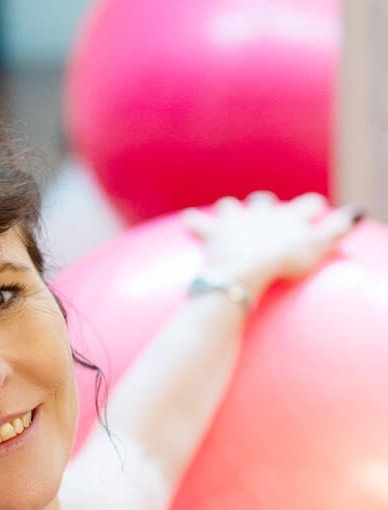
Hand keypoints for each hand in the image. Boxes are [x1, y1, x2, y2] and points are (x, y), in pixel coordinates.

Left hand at [183, 192, 362, 296]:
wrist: (248, 268)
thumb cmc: (284, 261)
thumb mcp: (318, 246)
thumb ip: (337, 229)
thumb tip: (357, 211)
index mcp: (289, 217)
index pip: (308, 205)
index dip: (312, 208)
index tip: (315, 210)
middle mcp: (261, 213)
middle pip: (264, 202)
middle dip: (266, 204)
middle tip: (266, 208)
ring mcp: (236, 222)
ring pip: (232, 207)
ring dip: (231, 209)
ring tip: (229, 209)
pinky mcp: (214, 233)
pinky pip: (200, 223)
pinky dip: (195, 220)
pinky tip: (189, 217)